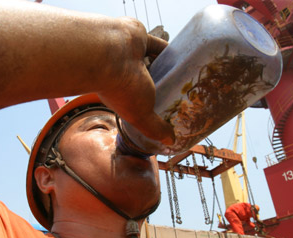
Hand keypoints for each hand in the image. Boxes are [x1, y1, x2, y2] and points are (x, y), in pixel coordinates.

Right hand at [97, 18, 173, 144]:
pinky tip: (183, 55)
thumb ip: (154, 129)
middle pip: (149, 81)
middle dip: (162, 86)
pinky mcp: (139, 39)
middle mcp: (126, 75)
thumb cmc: (120, 88)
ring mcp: (132, 57)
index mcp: (123, 93)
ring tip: (185, 75)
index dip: (152, 105)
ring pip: (154, 63)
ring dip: (166, 67)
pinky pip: (157, 44)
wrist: (107, 53)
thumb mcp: (140, 115)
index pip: (140, 101)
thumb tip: (171, 143)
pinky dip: (168, 49)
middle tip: (183, 92)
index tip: (168, 109)